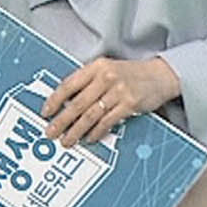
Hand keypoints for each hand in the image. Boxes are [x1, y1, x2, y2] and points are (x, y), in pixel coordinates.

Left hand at [41, 55, 181, 147]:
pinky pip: (108, 121)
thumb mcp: (105, 69)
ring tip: (68, 139)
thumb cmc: (129, 74)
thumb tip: (64, 102)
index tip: (46, 112)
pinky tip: (89, 138)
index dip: (55, 100)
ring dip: (76, 130)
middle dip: (62, 120)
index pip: (68, 85)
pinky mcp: (129, 104)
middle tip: (51, 132)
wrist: (160, 75)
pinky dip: (96, 131)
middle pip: (77, 103)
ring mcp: (118, 91)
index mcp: (95, 67)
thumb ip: (87, 82)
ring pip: (90, 115)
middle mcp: (105, 78)